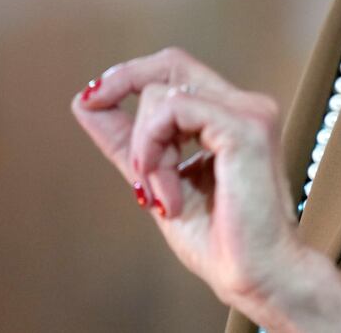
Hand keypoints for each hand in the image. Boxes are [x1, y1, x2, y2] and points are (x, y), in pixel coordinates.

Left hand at [70, 46, 307, 312]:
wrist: (255, 278)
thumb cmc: (219, 241)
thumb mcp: (156, 180)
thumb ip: (127, 142)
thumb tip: (85, 104)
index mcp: (230, 117)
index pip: (175, 70)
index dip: (130, 74)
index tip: (92, 100)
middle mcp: (244, 106)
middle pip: (171, 62)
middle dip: (125, 81)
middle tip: (94, 106)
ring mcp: (248, 113)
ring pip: (164, 93)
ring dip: (145, 146)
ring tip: (160, 193)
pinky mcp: (244, 127)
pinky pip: (175, 108)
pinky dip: (154, 146)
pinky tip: (165, 189)